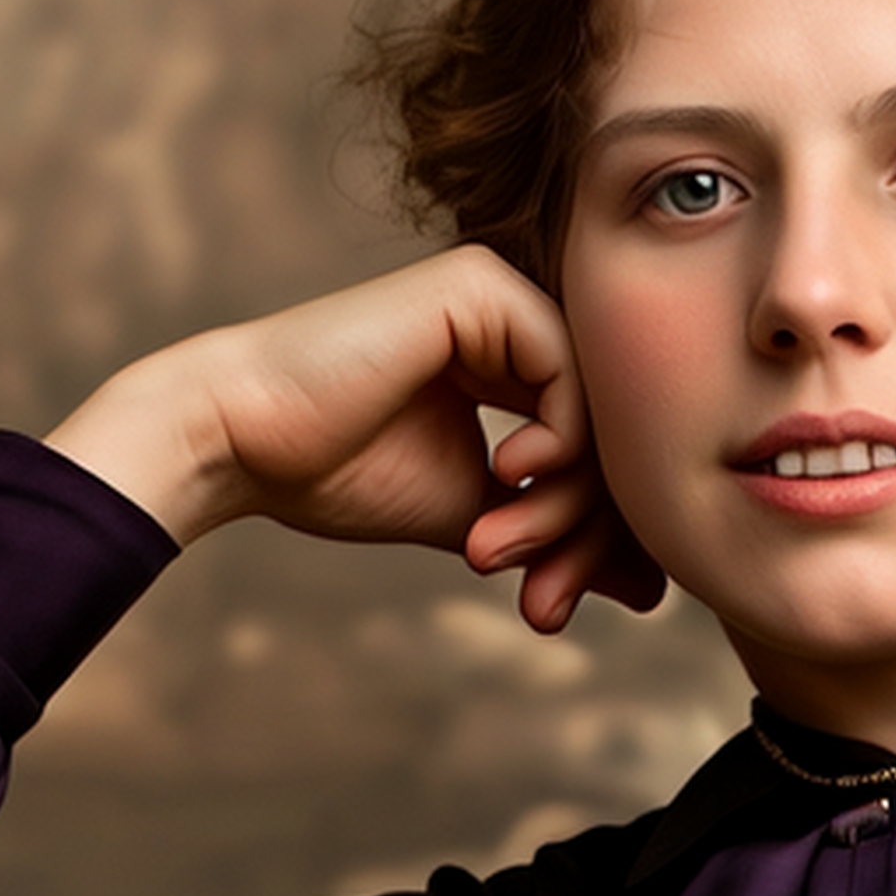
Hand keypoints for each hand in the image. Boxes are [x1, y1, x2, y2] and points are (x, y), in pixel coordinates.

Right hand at [46, 248, 662, 630]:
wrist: (242, 442)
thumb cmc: (336, 474)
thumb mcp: (478, 519)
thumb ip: (561, 536)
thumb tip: (653, 587)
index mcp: (511, 363)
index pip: (595, 453)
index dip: (586, 541)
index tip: (548, 608)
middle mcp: (515, 319)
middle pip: (608, 436)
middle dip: (583, 536)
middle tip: (540, 603)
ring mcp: (502, 295)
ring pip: (598, 413)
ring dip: (564, 505)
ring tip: (497, 549)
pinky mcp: (484, 287)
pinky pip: (570, 375)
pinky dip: (557, 444)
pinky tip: (503, 476)